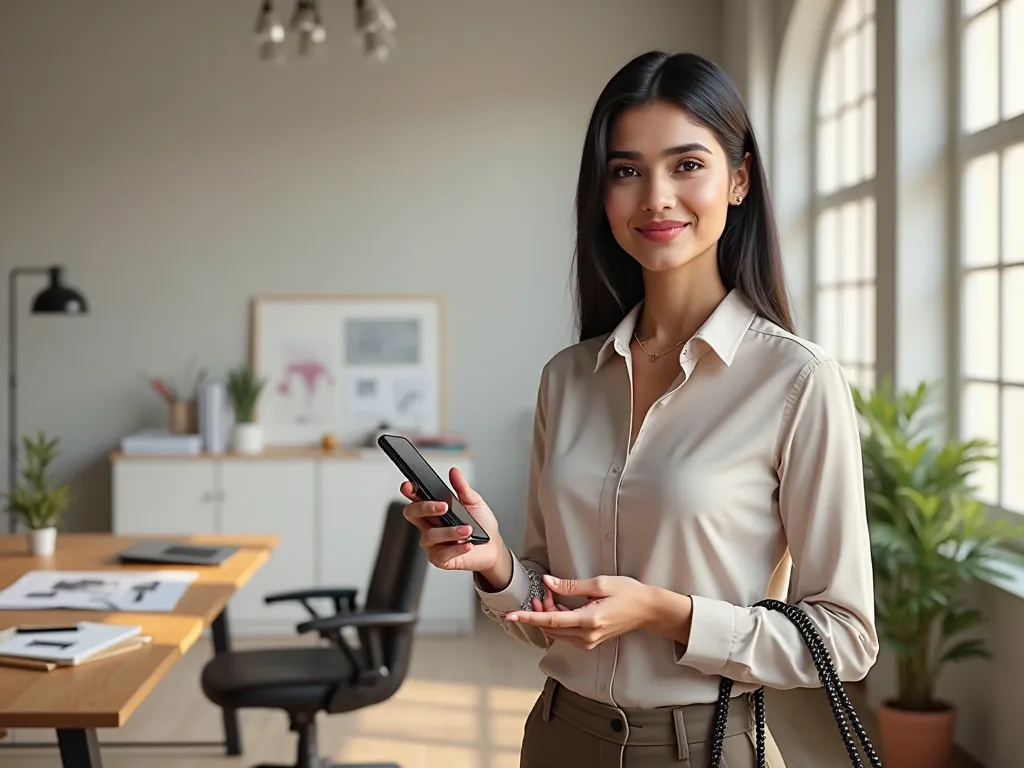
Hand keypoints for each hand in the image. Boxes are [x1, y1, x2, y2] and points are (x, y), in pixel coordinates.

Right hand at [400, 467, 503, 574]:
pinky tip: (468, 544)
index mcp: (434, 511)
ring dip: (450, 532)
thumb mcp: (474, 502)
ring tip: (467, 529)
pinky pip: (442, 554)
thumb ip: (462, 488)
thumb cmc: (481, 525)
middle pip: (412, 514)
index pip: (415, 500)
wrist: (493, 547)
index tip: (410, 485)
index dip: (409, 492)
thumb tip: (454, 471)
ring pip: (429, 536)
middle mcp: (430, 527)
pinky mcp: (440, 560)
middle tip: (443, 506)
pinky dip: (457, 548)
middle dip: (425, 508)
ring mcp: (433, 544)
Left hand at [504, 574, 674, 650]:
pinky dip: (557, 621)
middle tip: (539, 593)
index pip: (551, 620)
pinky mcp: (590, 641)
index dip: (528, 616)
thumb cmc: (628, 593)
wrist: (647, 610)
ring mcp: (589, 641)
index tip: (510, 615)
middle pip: (550, 627)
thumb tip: (548, 582)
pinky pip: (566, 633)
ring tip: (549, 596)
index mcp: (589, 620)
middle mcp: (587, 635)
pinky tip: (559, 605)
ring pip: (557, 632)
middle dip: (538, 611)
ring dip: (547, 616)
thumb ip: (571, 586)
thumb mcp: (599, 583)